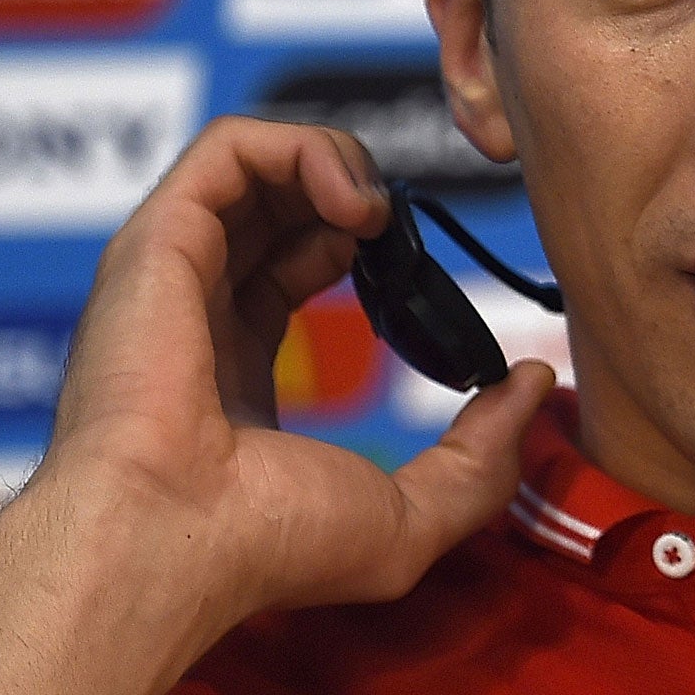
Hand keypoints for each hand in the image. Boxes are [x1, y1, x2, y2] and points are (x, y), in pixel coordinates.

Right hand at [41, 117, 553, 642]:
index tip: (415, 268)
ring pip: (255, 161)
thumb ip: (483, 456)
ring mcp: (172, 270)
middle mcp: (193, 309)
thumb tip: (535, 384)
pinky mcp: (159, 239)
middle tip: (400, 231)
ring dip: (338, 160)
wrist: (175, 542)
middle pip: (277, 199)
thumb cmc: (269, 547)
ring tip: (379, 215)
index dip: (369, 242)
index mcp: (232, 366)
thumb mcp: (411, 517)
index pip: (294, 260)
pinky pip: (228, 148)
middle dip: (358, 189)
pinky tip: (354, 206)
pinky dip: (304, 148)